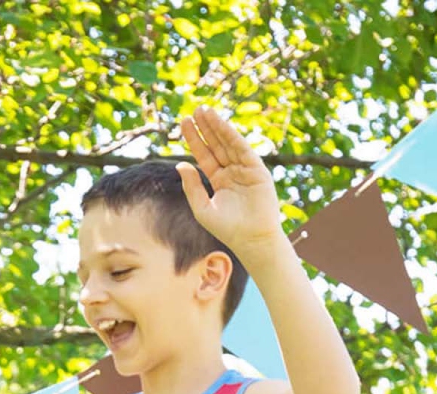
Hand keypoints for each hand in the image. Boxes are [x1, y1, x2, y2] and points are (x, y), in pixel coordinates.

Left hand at [176, 107, 284, 257]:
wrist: (251, 239)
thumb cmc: (226, 229)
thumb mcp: (202, 208)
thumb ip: (191, 187)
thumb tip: (180, 164)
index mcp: (218, 180)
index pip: (204, 155)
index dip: (195, 139)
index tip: (184, 123)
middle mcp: (232, 171)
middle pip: (216, 145)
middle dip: (205, 128)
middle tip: (194, 111)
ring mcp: (245, 169)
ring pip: (228, 143)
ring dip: (216, 126)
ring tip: (204, 111)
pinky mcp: (256, 169)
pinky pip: (241, 148)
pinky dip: (230, 135)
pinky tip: (219, 124)